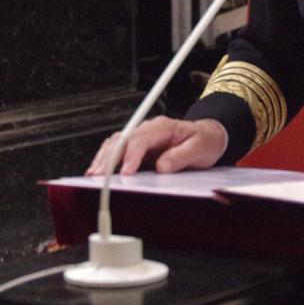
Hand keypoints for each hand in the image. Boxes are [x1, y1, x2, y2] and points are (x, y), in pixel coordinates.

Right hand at [85, 116, 228, 175]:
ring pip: (116, 143)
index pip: (141, 139)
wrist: (208, 137)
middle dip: (111, 158)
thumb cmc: (204, 141)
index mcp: (163, 127)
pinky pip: (116, 150)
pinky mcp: (138, 149)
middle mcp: (149, 130)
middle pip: (123, 140)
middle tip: (102, 177)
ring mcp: (142, 138)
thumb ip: (182, 156)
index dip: (132, 155)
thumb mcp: (201, 148)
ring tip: (95, 176)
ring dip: (104, 159)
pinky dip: (105, 159)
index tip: (126, 171)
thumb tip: (162, 167)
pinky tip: (97, 171)